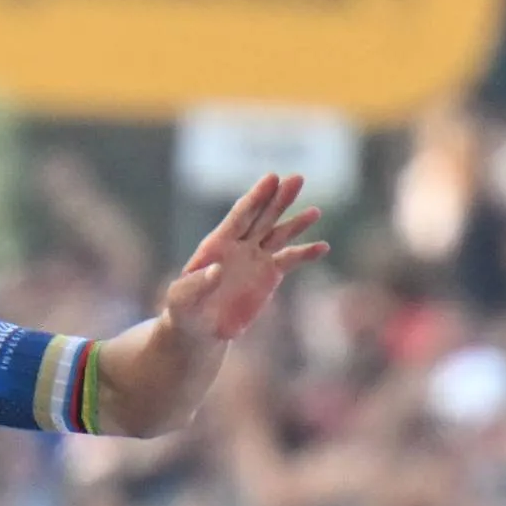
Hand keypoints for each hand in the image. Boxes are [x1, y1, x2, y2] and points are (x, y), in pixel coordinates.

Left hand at [163, 174, 328, 345]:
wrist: (199, 327)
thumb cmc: (184, 309)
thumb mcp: (182, 297)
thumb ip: (197, 283)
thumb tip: (217, 270)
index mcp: (218, 244)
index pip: (240, 215)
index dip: (256, 196)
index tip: (272, 178)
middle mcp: (240, 245)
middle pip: (263, 217)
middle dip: (279, 198)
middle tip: (297, 178)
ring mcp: (256, 258)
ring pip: (279, 235)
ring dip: (296, 223)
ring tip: (315, 212)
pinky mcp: (268, 276)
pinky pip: (290, 261)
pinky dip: (306, 254)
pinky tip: (322, 247)